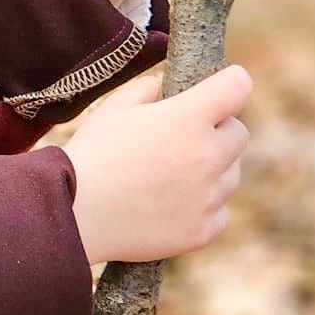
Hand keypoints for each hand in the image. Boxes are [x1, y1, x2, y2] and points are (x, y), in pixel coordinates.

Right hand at [63, 62, 252, 266]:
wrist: (74, 214)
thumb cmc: (92, 154)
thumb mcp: (116, 106)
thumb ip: (151, 87)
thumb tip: (170, 87)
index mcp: (188, 118)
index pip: (238, 85)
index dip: (228, 83)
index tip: (216, 89)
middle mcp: (207, 156)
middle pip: (239, 133)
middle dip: (218, 131)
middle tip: (183, 139)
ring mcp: (208, 197)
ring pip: (231, 175)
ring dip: (212, 171)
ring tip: (169, 177)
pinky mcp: (203, 230)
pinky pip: (220, 212)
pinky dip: (203, 208)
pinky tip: (171, 205)